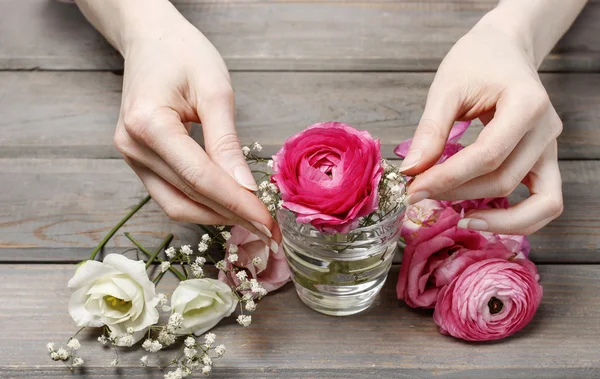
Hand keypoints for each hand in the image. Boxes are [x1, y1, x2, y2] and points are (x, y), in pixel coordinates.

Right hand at [111, 5, 277, 248]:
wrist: (150, 38)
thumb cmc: (183, 53)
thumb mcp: (214, 90)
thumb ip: (227, 142)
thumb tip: (246, 188)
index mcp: (149, 124)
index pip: (200, 178)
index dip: (237, 203)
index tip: (268, 221)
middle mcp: (133, 147)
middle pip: (187, 196)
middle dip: (231, 215)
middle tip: (269, 229)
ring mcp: (131, 156)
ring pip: (175, 204)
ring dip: (215, 215)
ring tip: (252, 220)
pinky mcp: (138, 160)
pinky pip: (170, 193)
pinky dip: (201, 203)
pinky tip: (228, 205)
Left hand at [400, 12, 562, 234]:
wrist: (503, 49)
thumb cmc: (476, 61)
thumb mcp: (446, 88)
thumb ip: (431, 130)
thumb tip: (412, 171)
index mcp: (527, 104)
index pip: (488, 155)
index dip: (448, 178)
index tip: (413, 188)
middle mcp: (547, 130)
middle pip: (504, 180)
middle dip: (457, 193)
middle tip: (419, 193)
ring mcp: (551, 148)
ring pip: (536, 203)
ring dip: (492, 216)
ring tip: (452, 212)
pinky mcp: (546, 160)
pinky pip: (545, 203)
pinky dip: (517, 219)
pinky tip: (479, 215)